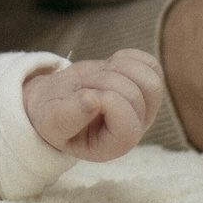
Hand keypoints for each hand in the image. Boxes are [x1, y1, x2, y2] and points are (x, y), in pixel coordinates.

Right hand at [25, 52, 164, 162]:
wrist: (57, 101)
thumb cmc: (53, 116)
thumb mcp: (51, 122)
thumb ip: (67, 116)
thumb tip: (90, 100)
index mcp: (115, 146)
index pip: (126, 122)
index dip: (104, 100)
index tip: (82, 96)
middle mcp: (135, 128)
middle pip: (134, 94)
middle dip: (103, 80)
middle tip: (83, 85)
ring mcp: (144, 107)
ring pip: (150, 79)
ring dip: (117, 67)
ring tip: (97, 75)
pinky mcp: (144, 86)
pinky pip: (150, 65)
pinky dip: (128, 57)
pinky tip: (109, 65)